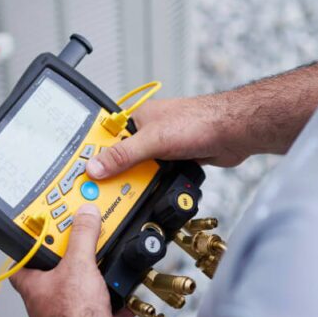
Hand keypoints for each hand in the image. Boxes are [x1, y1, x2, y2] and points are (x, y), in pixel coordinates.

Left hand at [10, 204, 132, 316]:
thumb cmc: (75, 316)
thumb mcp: (79, 264)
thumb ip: (82, 235)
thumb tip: (84, 214)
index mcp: (33, 287)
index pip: (21, 263)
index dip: (31, 248)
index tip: (44, 234)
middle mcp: (43, 305)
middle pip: (52, 276)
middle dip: (69, 262)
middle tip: (82, 248)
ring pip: (73, 294)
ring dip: (88, 283)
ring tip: (102, 272)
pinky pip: (93, 311)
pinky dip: (106, 303)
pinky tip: (119, 297)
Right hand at [86, 94, 251, 179]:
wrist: (235, 132)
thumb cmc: (199, 120)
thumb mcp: (153, 140)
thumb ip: (123, 154)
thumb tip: (96, 166)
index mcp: (136, 119)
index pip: (104, 137)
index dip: (92, 156)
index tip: (82, 175)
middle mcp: (146, 132)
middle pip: (119, 158)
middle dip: (115, 175)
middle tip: (102, 193)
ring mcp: (160, 148)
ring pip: (138, 171)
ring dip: (136, 183)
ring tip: (126, 198)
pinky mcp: (174, 162)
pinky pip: (155, 178)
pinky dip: (153, 187)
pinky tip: (151, 194)